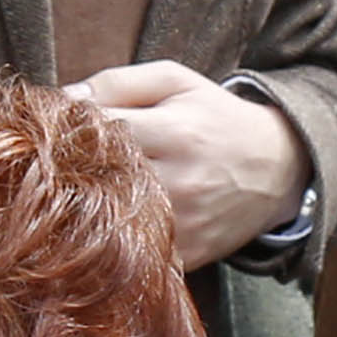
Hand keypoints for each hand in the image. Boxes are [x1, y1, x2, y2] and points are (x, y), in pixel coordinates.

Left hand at [67, 60, 311, 267]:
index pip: (98, 131)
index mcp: (175, 132)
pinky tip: (112, 218)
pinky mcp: (188, 254)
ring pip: (111, 220)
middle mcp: (181, 181)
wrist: (277, 169)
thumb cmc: (216, 118)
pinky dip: (116, 236)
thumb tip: (64, 97)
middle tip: (60, 162)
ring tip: (86, 189)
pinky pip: (135, 249)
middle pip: (100, 179)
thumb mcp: (176, 82)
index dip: (70, 129)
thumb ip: (118, 82)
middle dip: (73, 169)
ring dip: (90, 206)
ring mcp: (186, 223)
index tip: (59, 129)